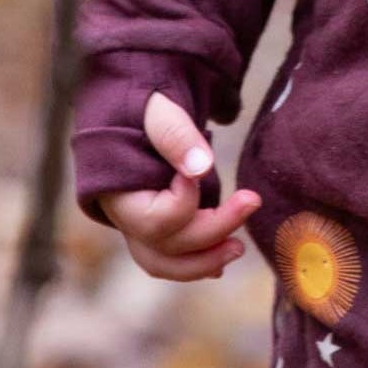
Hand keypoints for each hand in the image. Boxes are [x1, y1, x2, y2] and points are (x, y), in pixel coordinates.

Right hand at [94, 90, 262, 280]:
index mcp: (116, 191)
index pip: (152, 219)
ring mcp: (140, 225)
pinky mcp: (160, 224)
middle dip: (210, 233)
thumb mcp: (158, 109)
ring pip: (166, 262)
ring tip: (239, 247)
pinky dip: (200, 258)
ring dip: (205, 260)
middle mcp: (125, 217)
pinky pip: (175, 255)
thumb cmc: (145, 104)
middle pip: (164, 247)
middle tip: (251, 202)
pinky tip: (227, 251)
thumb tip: (201, 168)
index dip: (184, 201)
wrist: (138, 105)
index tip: (202, 169)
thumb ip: (175, 134)